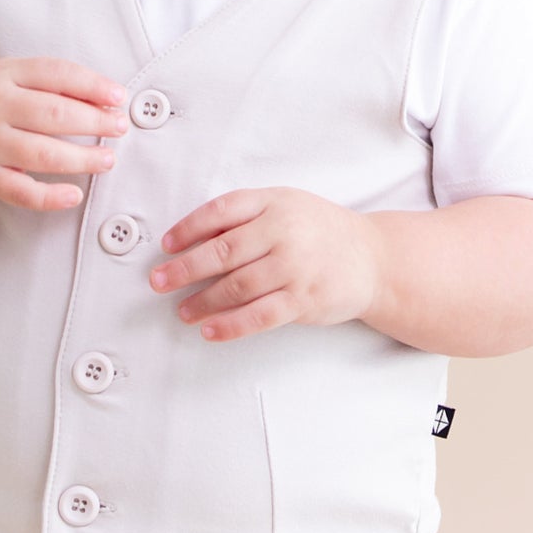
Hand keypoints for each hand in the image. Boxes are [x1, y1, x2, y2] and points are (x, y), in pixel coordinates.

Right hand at [0, 58, 130, 212]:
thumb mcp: (11, 77)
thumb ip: (52, 81)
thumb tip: (106, 97)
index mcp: (3, 75)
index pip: (55, 73)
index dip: (92, 85)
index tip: (119, 97)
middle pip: (54, 114)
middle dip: (95, 122)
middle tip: (120, 127)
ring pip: (43, 155)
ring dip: (82, 159)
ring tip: (108, 159)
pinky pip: (21, 192)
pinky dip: (50, 197)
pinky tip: (74, 195)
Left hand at [147, 187, 383, 341]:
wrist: (373, 257)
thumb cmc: (321, 230)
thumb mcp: (286, 206)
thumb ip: (247, 215)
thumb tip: (195, 236)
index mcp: (274, 202)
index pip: (221, 211)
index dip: (188, 228)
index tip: (166, 245)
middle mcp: (284, 231)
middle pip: (222, 252)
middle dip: (183, 269)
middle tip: (158, 281)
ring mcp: (294, 267)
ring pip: (236, 287)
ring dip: (202, 301)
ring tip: (183, 310)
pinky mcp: (303, 299)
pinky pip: (258, 316)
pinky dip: (229, 325)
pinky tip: (210, 330)